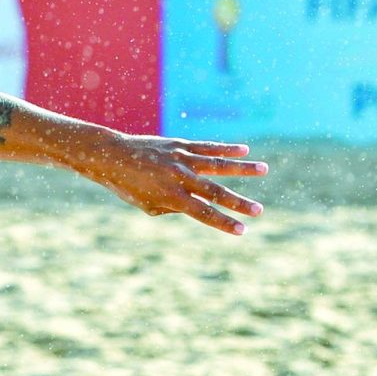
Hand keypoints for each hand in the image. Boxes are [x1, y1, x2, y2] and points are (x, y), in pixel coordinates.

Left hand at [75, 131, 267, 234]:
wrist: (112, 156)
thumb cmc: (129, 186)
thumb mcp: (148, 205)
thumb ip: (175, 207)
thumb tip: (199, 204)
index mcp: (171, 197)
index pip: (203, 213)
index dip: (223, 223)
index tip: (242, 231)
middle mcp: (179, 178)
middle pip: (215, 192)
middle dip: (239, 203)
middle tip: (260, 211)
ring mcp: (181, 159)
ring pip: (218, 164)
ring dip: (243, 168)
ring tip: (264, 169)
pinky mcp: (180, 145)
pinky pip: (207, 147)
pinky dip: (226, 149)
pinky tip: (244, 150)